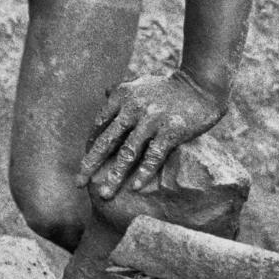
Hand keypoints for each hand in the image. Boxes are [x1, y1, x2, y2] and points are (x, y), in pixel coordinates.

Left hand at [80, 71, 227, 200]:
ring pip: (128, 153)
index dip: (90, 147)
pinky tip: (134, 187)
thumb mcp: (140, 84)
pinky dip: (144, 173)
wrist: (199, 85)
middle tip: (78, 183)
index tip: (84, 165)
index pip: (99, 125)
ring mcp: (152, 119)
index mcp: (122, 96)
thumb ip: (120, 91)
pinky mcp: (171, 131)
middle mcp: (133, 107)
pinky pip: (153, 156)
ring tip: (104, 194)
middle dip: (90, 164)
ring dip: (115, 176)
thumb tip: (104, 94)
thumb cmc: (167, 88)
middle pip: (106, 141)